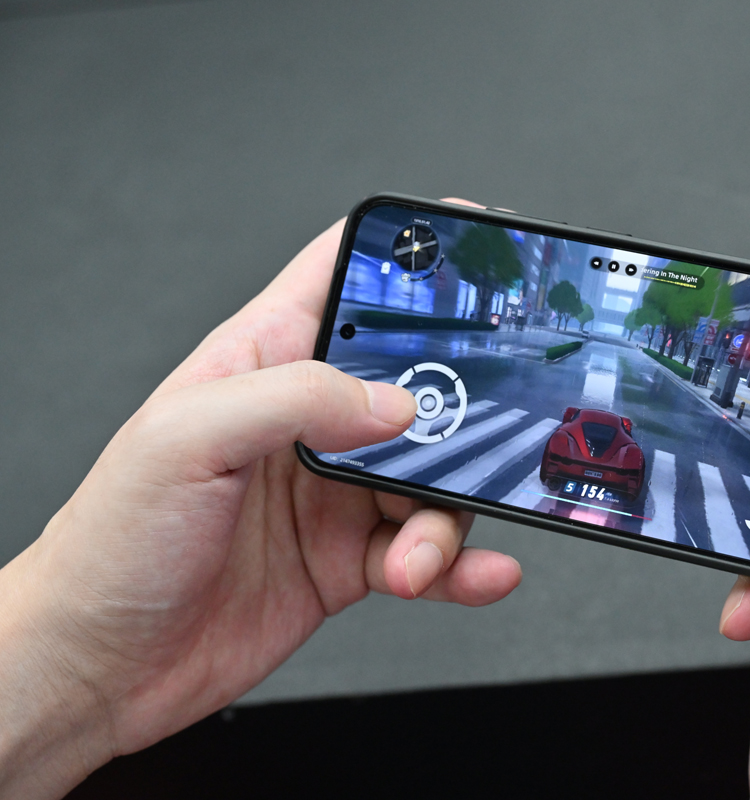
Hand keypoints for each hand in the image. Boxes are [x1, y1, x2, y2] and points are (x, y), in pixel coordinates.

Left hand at [0, 219, 522, 798]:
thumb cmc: (113, 542)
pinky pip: (429, 549)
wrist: (101, 666)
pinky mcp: (352, 557)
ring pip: (434, 477)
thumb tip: (394, 402)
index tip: (467, 242)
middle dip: (456, 412)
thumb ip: (296, 399)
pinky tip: (477, 573)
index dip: (401, 254)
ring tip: (419, 554)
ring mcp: (336, 492)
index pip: (340, 279)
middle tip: (468, 441)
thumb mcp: (186, 438)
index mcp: (263, 362)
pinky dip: (462, 563)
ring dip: (447, 517)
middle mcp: (308, 422)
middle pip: (417, 387)